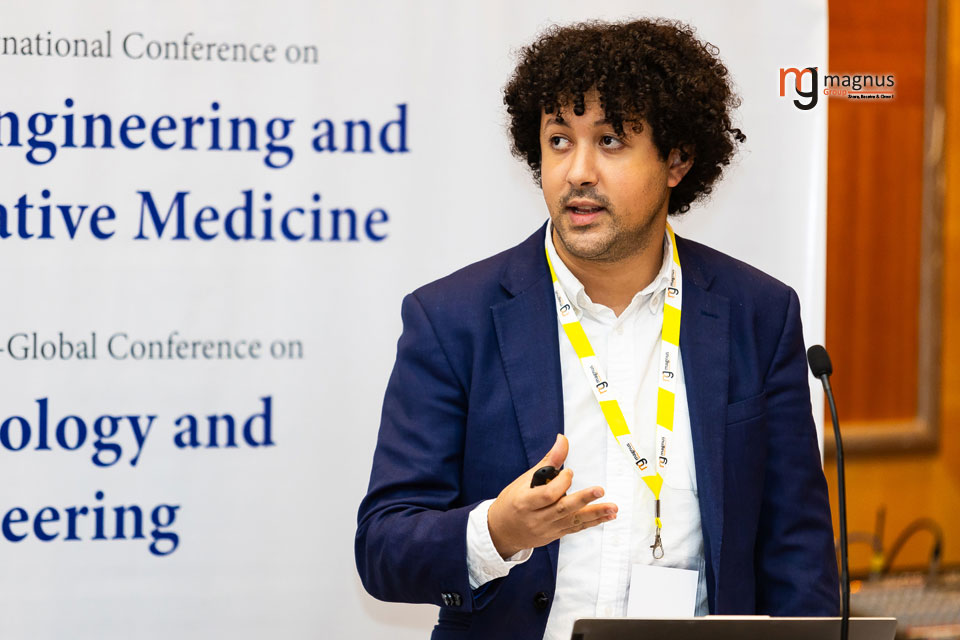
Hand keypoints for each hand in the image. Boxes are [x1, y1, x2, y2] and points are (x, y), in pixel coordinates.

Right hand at [487, 433, 617, 558]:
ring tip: (613, 508)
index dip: (560, 483)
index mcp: (525, 503)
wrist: (502, 531)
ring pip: (573, 521)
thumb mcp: (524, 480)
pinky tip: (607, 516)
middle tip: (600, 490)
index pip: (546, 495)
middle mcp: (537, 519)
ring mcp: (547, 529)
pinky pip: (576, 528)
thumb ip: (548, 462)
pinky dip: (592, 522)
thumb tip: (562, 440)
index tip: (569, 471)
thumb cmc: (512, 502)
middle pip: (562, 509)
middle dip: (583, 499)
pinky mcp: (556, 535)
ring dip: (595, 514)